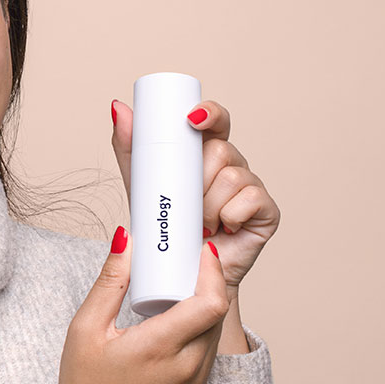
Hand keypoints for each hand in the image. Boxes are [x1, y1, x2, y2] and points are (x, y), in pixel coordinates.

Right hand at [27, 234, 228, 383]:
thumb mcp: (85, 329)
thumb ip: (110, 282)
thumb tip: (125, 241)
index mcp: (161, 349)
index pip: (211, 303)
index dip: (212, 271)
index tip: (202, 250)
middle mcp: (187, 368)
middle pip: (219, 312)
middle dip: (208, 280)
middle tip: (187, 259)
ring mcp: (195, 382)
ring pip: (216, 330)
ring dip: (206, 303)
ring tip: (179, 285)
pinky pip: (209, 349)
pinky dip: (200, 326)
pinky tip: (176, 316)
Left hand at [110, 99, 280, 290]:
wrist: (181, 275)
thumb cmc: (166, 228)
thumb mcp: (141, 184)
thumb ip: (130, 147)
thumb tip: (118, 108)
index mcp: (205, 154)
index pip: (215, 120)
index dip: (209, 113)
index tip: (191, 118)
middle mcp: (231, 166)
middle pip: (220, 149)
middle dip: (197, 176)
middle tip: (185, 201)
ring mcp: (250, 188)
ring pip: (231, 176)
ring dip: (208, 204)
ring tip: (199, 223)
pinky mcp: (266, 212)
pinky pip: (250, 199)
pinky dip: (230, 215)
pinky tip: (222, 228)